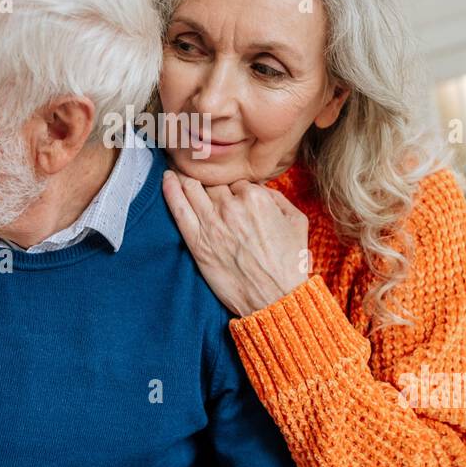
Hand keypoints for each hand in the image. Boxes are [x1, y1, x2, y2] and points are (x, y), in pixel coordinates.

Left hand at [161, 170, 310, 317]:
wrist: (276, 298)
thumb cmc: (289, 263)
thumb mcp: (297, 221)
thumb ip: (278, 198)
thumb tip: (260, 189)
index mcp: (256, 198)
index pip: (237, 180)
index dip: (236, 187)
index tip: (233, 193)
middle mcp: (231, 206)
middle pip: (213, 181)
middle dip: (210, 178)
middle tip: (202, 173)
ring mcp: (211, 223)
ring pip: (192, 187)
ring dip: (186, 174)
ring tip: (180, 168)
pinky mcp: (197, 242)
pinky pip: (178, 209)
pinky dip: (170, 190)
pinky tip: (167, 178)